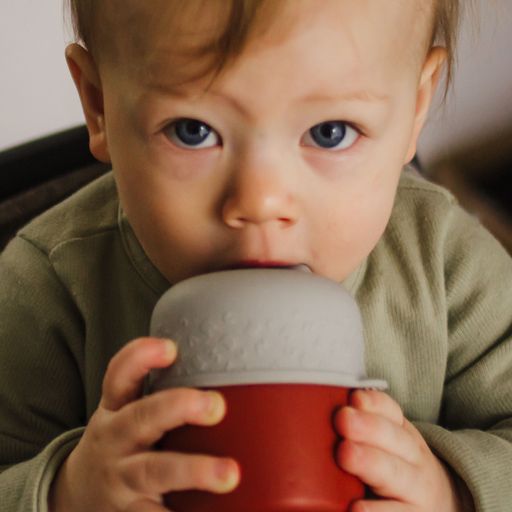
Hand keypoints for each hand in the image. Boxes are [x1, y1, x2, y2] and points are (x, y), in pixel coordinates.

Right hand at [49, 337, 239, 511]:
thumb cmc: (120, 442)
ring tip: (228, 474)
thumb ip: (159, 393)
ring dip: (192, 470)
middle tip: (216, 405)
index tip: (170, 347)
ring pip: (153, 471)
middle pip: (141, 418)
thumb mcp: (126, 412)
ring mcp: (121, 478)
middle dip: (177, 407)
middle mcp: (114, 440)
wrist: (78, 493)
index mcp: (115, 410)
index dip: (141, 357)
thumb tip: (224, 372)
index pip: (120, 375)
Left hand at [334, 390, 461, 511]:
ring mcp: (417, 490)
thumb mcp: (386, 444)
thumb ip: (357, 428)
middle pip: (394, 438)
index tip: (354, 398)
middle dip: (368, 427)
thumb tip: (318, 410)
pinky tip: (356, 508)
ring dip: (370, 462)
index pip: (390, 411)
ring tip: (345, 454)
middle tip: (343, 419)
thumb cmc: (394, 467)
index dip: (373, 403)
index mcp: (402, 433)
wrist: (440, 503)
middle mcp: (414, 457)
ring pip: (395, 474)